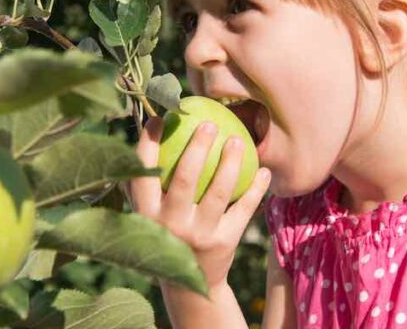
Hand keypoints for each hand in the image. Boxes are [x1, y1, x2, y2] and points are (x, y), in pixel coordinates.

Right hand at [123, 116, 270, 290]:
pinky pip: (244, 208)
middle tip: (210, 124)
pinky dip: (256, 188)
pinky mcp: (225, 243)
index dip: (148, 144)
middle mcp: (170, 225)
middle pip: (184, 178)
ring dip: (231, 162)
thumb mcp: (148, 216)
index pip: (143, 174)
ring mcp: (199, 235)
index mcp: (146, 214)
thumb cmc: (168, 235)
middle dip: (197, 147)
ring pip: (218, 192)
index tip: (160, 118)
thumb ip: (145, 183)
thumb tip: (147, 131)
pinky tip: (263, 170)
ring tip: (238, 139)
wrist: (191, 289)